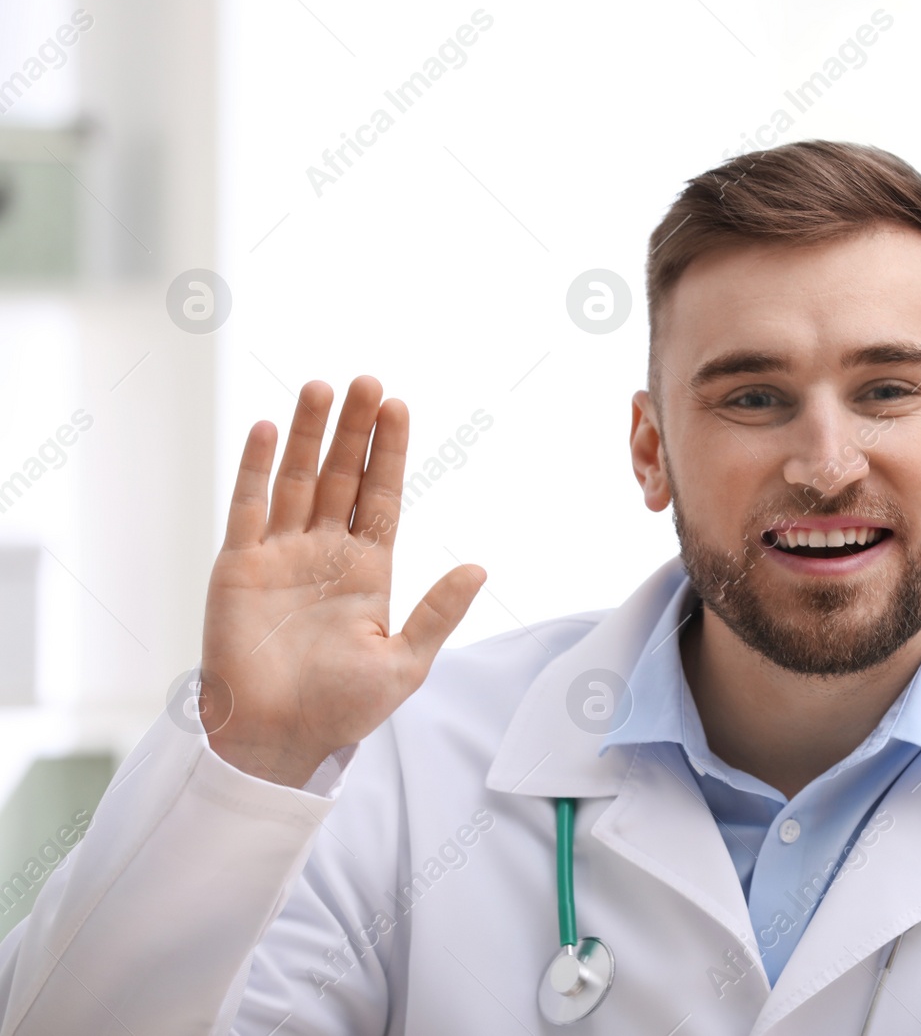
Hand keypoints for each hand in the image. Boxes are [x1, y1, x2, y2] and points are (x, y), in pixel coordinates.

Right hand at [199, 376, 485, 787]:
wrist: (278, 739)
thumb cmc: (343, 709)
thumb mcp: (405, 663)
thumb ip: (439, 612)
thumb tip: (480, 568)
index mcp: (369, 569)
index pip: (381, 496)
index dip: (389, 452)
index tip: (399, 406)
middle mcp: (325, 552)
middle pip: (343, 476)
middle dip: (355, 430)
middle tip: (367, 381)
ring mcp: (281, 554)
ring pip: (298, 480)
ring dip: (310, 435)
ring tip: (323, 388)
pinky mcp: (239, 566)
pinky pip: (249, 507)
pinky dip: (257, 467)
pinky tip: (271, 429)